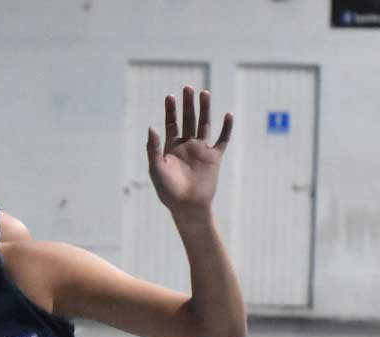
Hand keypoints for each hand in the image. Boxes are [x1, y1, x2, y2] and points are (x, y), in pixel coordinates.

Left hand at [147, 86, 232, 220]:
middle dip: (187, 104)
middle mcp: (186, 145)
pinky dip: (226, 127)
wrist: (187, 207)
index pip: (171, 123)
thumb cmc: (168, 191)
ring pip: (204, 124)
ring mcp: (201, 150)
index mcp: (171, 147)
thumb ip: (153, 148)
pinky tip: (228, 115)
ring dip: (205, 109)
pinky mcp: (214, 157)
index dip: (170, 110)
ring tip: (204, 93)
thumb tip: (152, 127)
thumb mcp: (156, 168)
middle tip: (188, 87)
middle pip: (188, 119)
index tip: (170, 96)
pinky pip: (222, 139)